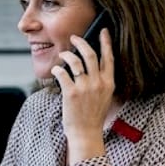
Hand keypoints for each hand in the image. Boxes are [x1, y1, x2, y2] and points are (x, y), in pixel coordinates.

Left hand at [52, 29, 114, 164]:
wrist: (86, 134)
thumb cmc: (93, 116)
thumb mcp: (104, 97)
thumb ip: (101, 81)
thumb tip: (91, 65)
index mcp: (109, 83)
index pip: (109, 57)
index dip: (106, 42)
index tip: (103, 31)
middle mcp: (98, 83)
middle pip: (90, 54)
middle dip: (81, 42)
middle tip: (74, 37)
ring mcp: (85, 87)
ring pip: (75, 60)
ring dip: (67, 55)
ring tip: (63, 55)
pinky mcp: (71, 93)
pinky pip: (62, 73)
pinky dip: (57, 69)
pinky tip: (55, 70)